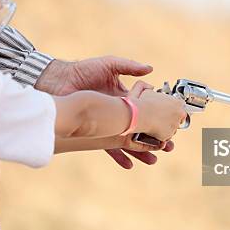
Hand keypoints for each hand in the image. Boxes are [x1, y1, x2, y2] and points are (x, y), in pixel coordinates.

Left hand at [35, 57, 167, 166]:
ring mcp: (107, 123)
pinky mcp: (95, 131)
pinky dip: (119, 156)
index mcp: (124, 97)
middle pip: (140, 129)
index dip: (157, 118)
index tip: (170, 126)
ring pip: (128, 140)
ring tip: (153, 160)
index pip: (145, 109)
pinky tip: (129, 164)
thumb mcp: (109, 65)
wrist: (60, 81)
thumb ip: (129, 67)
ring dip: (140, 151)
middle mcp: (117, 111)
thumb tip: (150, 69)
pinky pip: (109, 146)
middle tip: (167, 148)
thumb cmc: (83, 70)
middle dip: (153, 139)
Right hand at [134, 90, 185, 140]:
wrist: (139, 115)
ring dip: (166, 126)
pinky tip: (154, 129)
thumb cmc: (143, 103)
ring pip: (173, 127)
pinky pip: (166, 136)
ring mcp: (175, 125)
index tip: (167, 109)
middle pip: (179, 117)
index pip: (180, 106)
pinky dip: (161, 134)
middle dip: (172, 117)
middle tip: (161, 117)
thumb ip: (150, 88)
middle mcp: (179, 114)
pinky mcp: (168, 135)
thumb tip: (150, 87)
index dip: (172, 107)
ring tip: (156, 123)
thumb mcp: (147, 90)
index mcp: (178, 102)